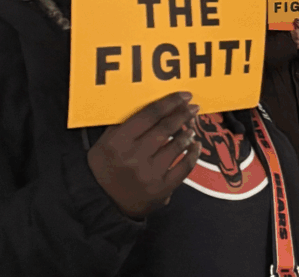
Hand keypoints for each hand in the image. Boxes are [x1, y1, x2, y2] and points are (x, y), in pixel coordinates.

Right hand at [87, 92, 201, 219]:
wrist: (103, 202)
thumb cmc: (106, 166)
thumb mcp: (106, 142)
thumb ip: (125, 122)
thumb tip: (155, 102)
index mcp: (117, 142)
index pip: (149, 115)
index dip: (169, 102)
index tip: (183, 96)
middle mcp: (133, 158)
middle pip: (165, 128)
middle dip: (182, 114)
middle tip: (193, 106)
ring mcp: (149, 175)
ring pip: (177, 146)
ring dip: (188, 133)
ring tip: (191, 126)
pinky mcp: (161, 190)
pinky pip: (185, 167)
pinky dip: (194, 153)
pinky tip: (195, 145)